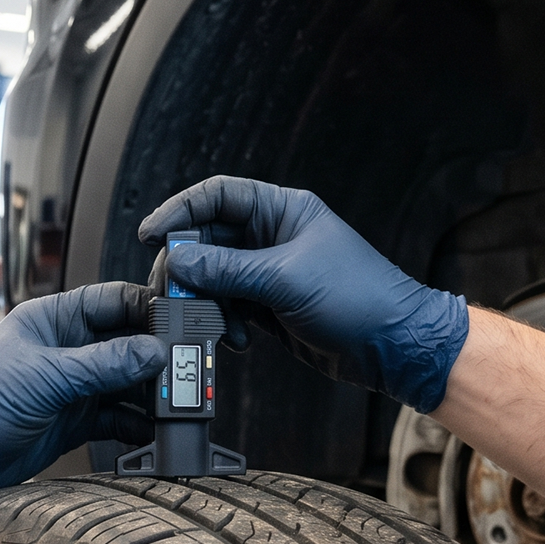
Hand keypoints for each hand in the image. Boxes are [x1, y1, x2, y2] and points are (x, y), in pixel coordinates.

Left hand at [0, 284, 164, 518]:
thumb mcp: (43, 377)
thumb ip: (102, 365)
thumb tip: (153, 351)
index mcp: (52, 320)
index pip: (113, 301)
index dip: (149, 309)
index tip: (182, 323)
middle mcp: (66, 349)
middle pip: (127, 344)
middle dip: (157, 357)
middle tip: (188, 372)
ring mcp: (71, 387)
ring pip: (126, 383)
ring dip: (150, 395)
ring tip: (177, 405)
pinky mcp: (73, 422)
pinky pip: (116, 418)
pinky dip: (136, 426)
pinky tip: (153, 432)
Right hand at [139, 176, 469, 412]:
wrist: (392, 346)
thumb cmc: (360, 298)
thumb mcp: (285, 279)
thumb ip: (227, 268)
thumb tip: (180, 258)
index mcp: (282, 211)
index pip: (218, 197)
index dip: (180, 211)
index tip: (152, 236)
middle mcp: (272, 237)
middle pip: (207, 241)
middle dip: (187, 268)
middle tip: (174, 293)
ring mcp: (268, 273)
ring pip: (213, 278)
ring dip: (205, 303)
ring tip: (211, 323)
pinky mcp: (268, 306)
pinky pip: (227, 308)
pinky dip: (222, 324)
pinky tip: (235, 339)